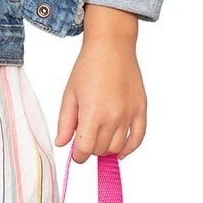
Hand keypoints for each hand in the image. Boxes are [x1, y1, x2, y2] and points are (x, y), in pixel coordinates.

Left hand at [55, 4, 145, 162]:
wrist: (112, 46)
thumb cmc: (88, 68)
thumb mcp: (70, 95)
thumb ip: (65, 123)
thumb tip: (62, 144)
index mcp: (92, 114)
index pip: (84, 150)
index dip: (78, 155)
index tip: (75, 151)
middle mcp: (113, 117)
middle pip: (100, 150)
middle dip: (90, 149)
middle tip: (86, 137)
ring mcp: (129, 114)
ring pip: (117, 148)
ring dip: (106, 148)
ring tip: (100, 138)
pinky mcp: (141, 109)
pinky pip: (138, 138)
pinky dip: (129, 148)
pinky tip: (120, 151)